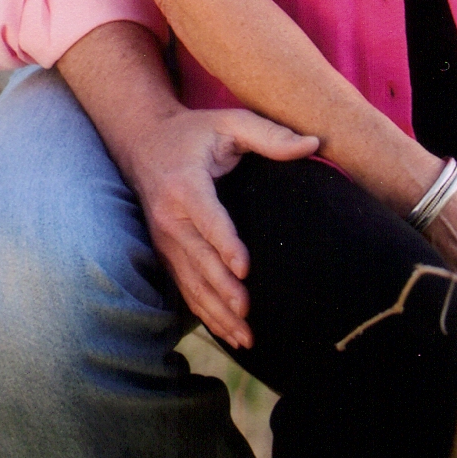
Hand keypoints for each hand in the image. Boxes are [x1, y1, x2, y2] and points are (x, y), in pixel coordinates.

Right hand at [127, 105, 318, 349]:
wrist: (142, 141)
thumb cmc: (194, 132)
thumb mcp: (229, 122)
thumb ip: (269, 134)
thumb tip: (314, 144)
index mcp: (185, 185)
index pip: (207, 219)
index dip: (225, 245)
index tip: (245, 270)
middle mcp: (168, 218)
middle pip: (198, 259)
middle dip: (222, 289)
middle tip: (248, 311)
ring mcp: (163, 240)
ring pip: (191, 283)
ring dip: (216, 311)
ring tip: (245, 335)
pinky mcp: (165, 254)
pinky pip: (184, 288)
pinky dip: (204, 313)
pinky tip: (227, 334)